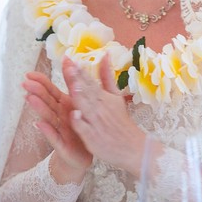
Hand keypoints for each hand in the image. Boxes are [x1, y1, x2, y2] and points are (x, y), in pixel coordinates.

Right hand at [22, 70, 92, 182]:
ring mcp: (59, 130)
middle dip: (37, 92)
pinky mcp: (62, 145)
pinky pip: (55, 137)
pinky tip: (39, 124)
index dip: (42, 82)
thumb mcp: (83, 107)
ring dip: (39, 108)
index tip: (30, 73)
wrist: (85, 156)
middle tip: (26, 83)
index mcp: (65, 106)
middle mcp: (59, 116)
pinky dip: (47, 131)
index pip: (52, 91)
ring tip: (30, 98)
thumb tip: (73, 70)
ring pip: (48, 117)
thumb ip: (77, 90)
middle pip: (47, 102)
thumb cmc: (82, 130)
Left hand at [64, 54, 147, 177]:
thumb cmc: (121, 121)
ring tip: (73, 85)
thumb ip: (107, 76)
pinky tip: (75, 115)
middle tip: (68, 66)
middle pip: (87, 91)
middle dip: (77, 79)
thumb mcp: (115, 96)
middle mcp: (100, 108)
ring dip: (80, 97)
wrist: (133, 146)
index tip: (70, 59)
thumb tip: (105, 54)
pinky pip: (86, 129)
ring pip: (87, 108)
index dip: (80, 71)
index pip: (91, 82)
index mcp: (105, 97)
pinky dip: (80, 122)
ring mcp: (97, 122)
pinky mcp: (94, 137)